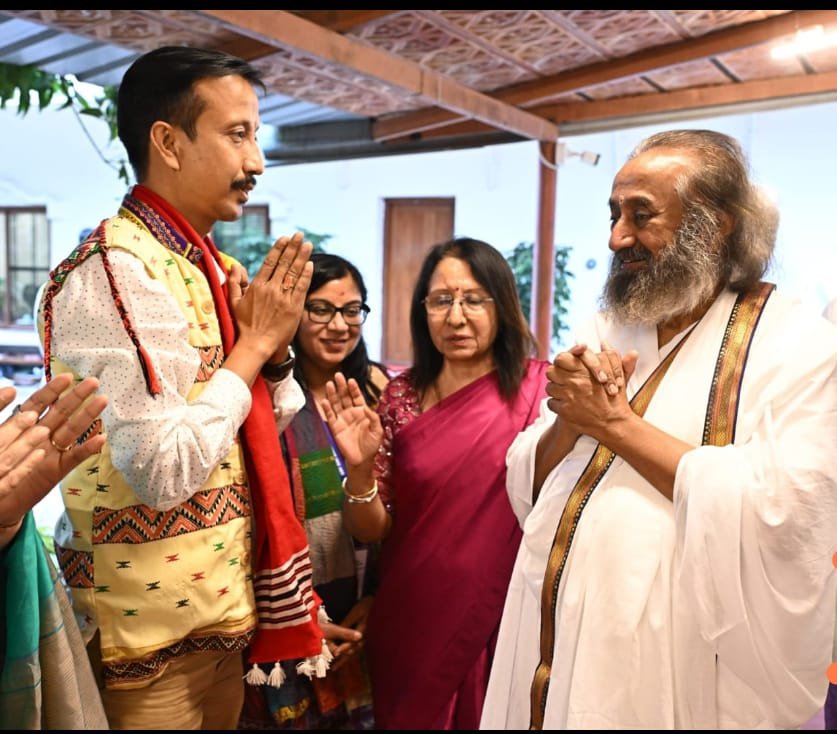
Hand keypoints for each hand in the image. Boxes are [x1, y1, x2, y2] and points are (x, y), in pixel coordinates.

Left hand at [0, 374, 106, 541]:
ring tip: (103, 401)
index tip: (66, 376)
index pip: (39, 403)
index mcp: (24, 427)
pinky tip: (101, 438)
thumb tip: (12, 390)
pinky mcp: (58, 470)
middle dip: (77, 396)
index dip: (53, 390)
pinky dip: (87, 448)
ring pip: (72, 430)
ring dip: (88, 416)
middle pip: (61, 412)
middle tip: (94, 382)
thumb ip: (3, 418)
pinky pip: (75, 457)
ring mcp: (52, 452)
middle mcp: (41, 436)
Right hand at [229, 231, 312, 361]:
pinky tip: (310, 264)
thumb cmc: (245, 324)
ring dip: (302, 257)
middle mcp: (271, 289)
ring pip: (294, 273)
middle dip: (293, 247)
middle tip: (299, 235)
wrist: (256, 343)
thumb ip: (235, 283)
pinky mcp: (293, 307)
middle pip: (284, 263)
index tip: (285, 238)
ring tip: (308, 244)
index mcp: (257, 286)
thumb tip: (235, 266)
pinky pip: (301, 287)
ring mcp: (283, 297)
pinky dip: (306, 275)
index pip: (270, 262)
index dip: (279, 248)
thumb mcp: (234, 302)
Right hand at [321, 372, 382, 468]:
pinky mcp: (335, 428)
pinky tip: (324, 401)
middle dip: (341, 386)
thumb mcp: (378, 431)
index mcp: (362, 411)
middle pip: (345, 397)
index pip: (357, 397)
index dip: (354, 389)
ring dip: (332, 394)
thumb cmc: (372, 445)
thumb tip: (367, 408)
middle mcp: (351, 413)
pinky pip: (330, 416)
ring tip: (329, 384)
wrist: (363, 459)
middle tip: (338, 376)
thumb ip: (374, 418)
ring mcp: (342, 419)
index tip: (351, 380)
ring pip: (336, 404)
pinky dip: (327, 409)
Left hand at [326, 596, 373, 671]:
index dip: (343, 648)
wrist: (378, 602)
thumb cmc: (367, 604)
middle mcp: (365, 637)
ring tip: (336, 666)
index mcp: (363, 631)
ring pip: (355, 651)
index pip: (351, 642)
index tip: (335, 654)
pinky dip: (350, 652)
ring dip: (346, 658)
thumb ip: (348, 623)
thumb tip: (339, 634)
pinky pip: (357, 647)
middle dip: (343, 659)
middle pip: (353, 650)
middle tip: (333, 667)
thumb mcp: (356, 612)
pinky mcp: (365, 637)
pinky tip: (344, 656)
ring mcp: (366, 637)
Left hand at [545, 342, 637, 439]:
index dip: (561, 361)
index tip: (564, 366)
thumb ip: (611, 356)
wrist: (614, 423)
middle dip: (556, 376)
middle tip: (563, 380)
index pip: (560, 358)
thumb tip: (605, 342)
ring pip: (549, 388)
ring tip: (566, 394)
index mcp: (585, 370)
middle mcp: (575, 382)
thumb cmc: (616, 398)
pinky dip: (556, 404)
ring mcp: (568, 396)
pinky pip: (551, 403)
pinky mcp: (565, 411)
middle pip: (551, 372)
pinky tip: (566, 405)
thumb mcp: (617, 374)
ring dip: (556, 391)